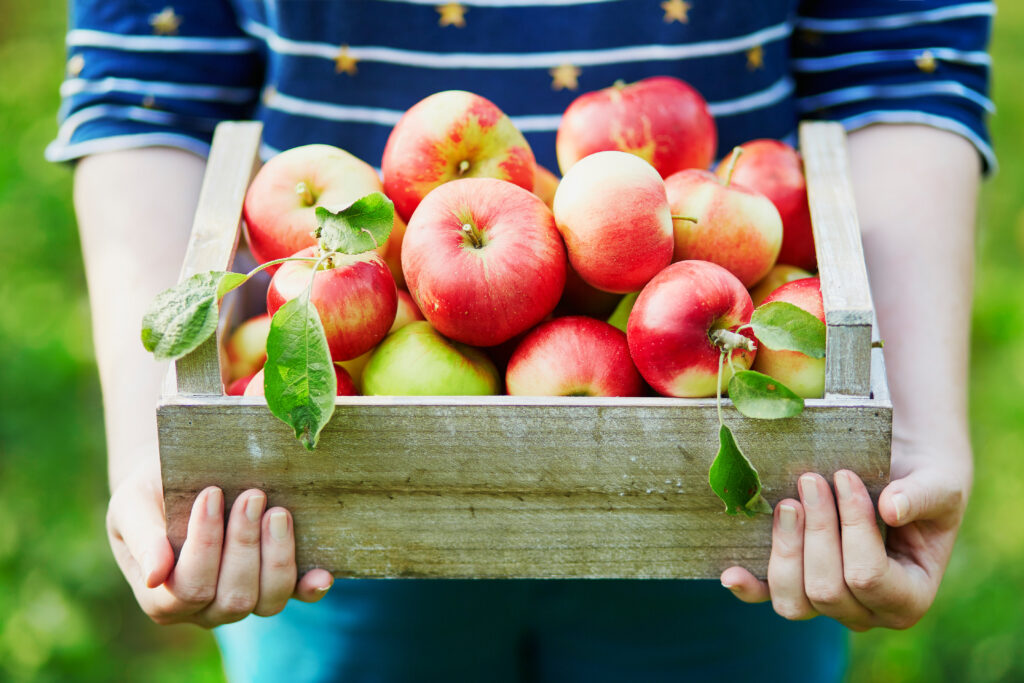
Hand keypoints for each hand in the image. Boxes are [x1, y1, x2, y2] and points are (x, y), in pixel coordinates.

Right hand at [106, 461, 333, 626]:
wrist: (179, 479)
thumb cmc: (150, 494)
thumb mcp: (132, 507)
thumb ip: (142, 539)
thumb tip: (157, 574)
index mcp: (163, 597)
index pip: (189, 587)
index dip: (205, 543)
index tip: (211, 494)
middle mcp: (204, 609)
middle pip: (235, 596)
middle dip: (245, 544)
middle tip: (252, 495)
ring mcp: (242, 600)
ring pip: (268, 601)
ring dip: (278, 556)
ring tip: (278, 512)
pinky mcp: (274, 585)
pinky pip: (296, 596)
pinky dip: (310, 587)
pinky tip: (322, 572)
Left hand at [720, 444, 968, 630]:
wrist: (900, 470)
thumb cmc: (924, 480)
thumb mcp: (939, 482)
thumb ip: (921, 496)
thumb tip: (892, 508)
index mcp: (909, 596)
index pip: (869, 577)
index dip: (852, 527)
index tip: (843, 476)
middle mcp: (866, 611)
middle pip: (826, 590)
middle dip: (815, 531)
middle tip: (810, 480)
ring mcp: (828, 602)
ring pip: (793, 600)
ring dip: (785, 548)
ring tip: (787, 503)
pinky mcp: (796, 584)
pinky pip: (767, 597)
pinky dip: (749, 587)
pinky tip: (731, 573)